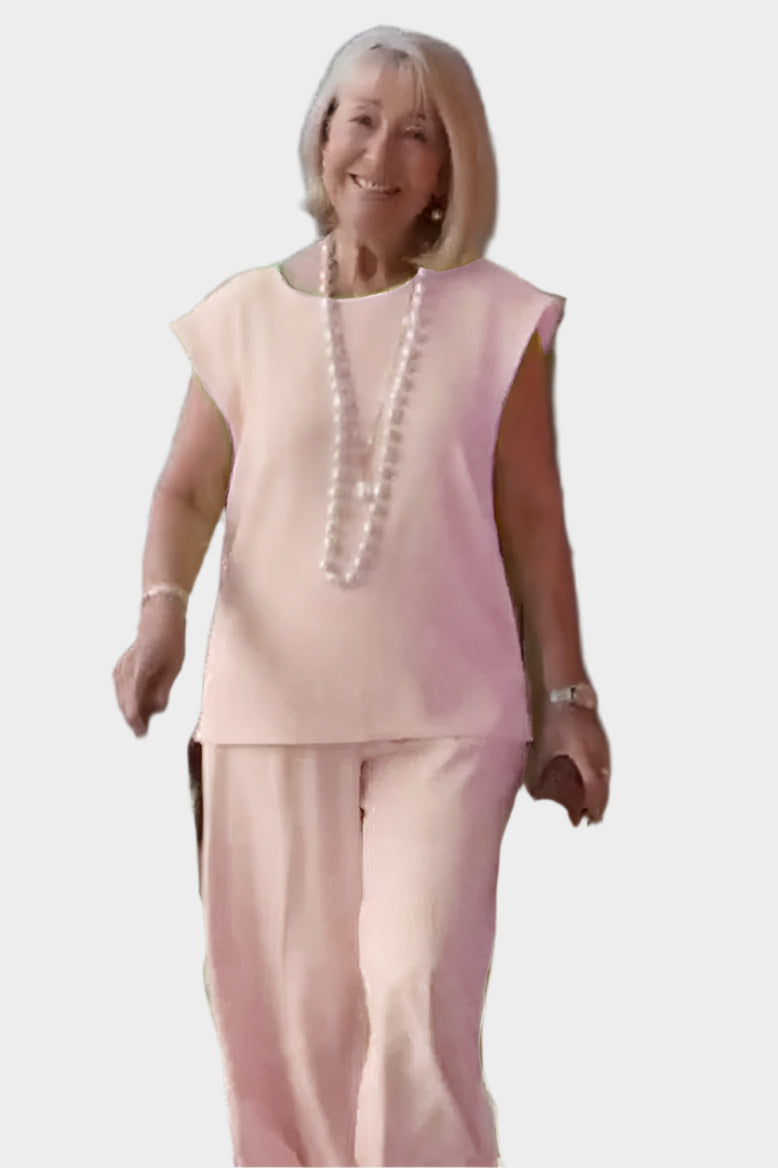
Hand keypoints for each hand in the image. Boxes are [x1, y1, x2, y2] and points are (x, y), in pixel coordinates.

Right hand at [113, 601, 185, 736]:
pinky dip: (129, 699)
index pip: (131, 704)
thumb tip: (157, 710)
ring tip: (143, 720)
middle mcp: (125, 670)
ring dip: (131, 710)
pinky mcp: (120, 668)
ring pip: (122, 698)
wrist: (158, 618)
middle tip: (144, 732)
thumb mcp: (174, 668)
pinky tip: (139, 704)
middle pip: (124, 704)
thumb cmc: (170, 641)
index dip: (136, 722)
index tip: (141, 734)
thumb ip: (163, 690)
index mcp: (139, 670)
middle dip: (134, 719)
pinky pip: (121, 690)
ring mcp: (120, 668)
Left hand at [522, 704, 610, 826]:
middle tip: (589, 819)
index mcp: (589, 761)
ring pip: (605, 776)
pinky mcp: (600, 738)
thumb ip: (540, 771)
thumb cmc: (557, 718)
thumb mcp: (545, 746)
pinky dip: (600, 778)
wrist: (569, 689)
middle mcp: (601, 756)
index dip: (591, 809)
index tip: (584, 823)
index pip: (595, 793)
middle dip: (598, 805)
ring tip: (591, 804)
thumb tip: (535, 792)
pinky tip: (591, 779)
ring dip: (600, 791)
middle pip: (604, 787)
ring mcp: (603, 746)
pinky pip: (604, 765)